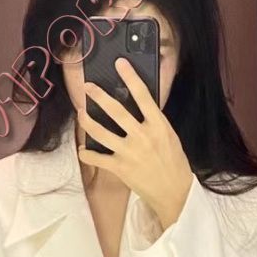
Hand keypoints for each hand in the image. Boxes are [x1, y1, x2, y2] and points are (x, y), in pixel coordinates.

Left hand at [76, 57, 193, 228]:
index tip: (120, 63)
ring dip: (87, 121)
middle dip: (99, 96)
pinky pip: (97, 158)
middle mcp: (142, 136)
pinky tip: (83, 150)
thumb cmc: (174, 163)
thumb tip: (138, 107)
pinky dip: (87, 154)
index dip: (130, 77)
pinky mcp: (120, 168)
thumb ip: (153, 123)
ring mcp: (129, 152)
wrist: (174, 192)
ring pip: (101, 132)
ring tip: (81, 113)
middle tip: (88, 87)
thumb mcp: (169, 137)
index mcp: (158, 125)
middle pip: (116, 111)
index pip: (143, 95)